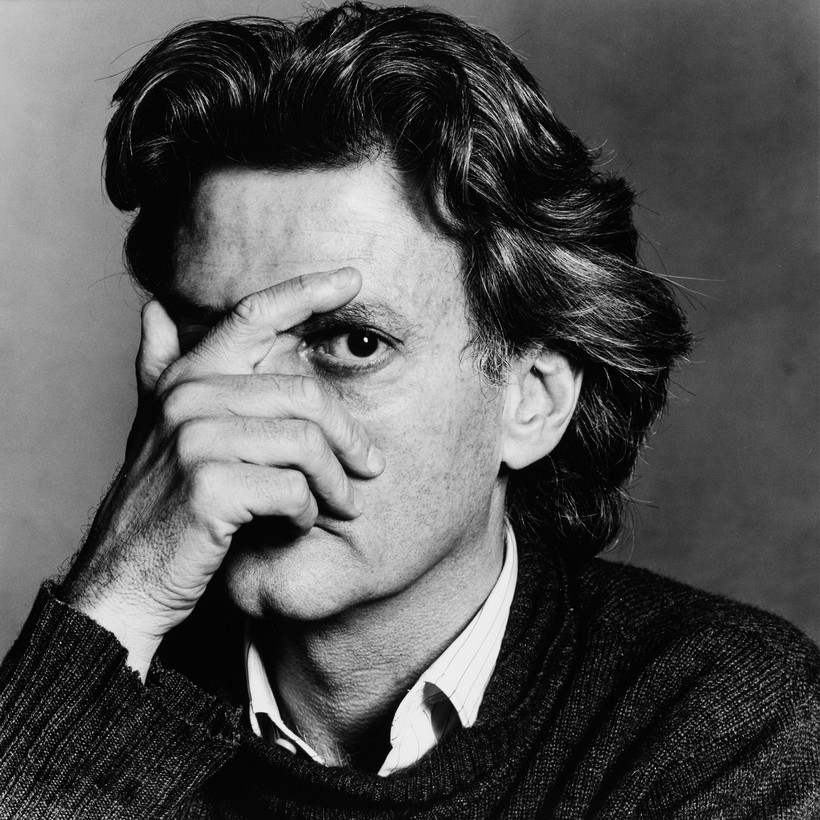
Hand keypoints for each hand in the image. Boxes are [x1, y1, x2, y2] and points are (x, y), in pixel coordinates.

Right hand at [62, 267, 383, 677]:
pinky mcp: (209, 486)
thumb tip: (157, 311)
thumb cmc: (158, 505)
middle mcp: (189, 398)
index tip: (353, 278)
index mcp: (187, 379)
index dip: (306, 291)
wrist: (124, 581)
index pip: (253, 316)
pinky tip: (296, 526)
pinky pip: (293, 489)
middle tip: (369, 468)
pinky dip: (306, 513)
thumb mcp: (157, 431)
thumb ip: (162, 370)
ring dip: (334, 483)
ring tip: (339, 506)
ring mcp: (196, 440)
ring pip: (307, 444)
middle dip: (349, 437)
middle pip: (305, 395)